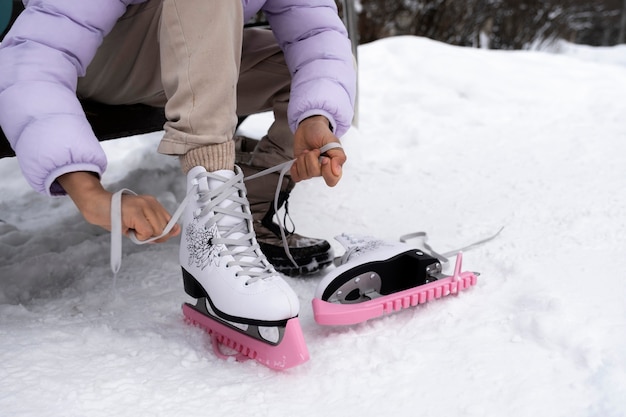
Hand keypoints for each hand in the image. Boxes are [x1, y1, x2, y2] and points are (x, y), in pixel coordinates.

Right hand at [57, 172, 180, 242]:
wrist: (95, 206)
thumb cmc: (115, 216)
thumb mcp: (139, 222)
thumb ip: (156, 228)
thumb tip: (176, 232)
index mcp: (153, 203)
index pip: (170, 221)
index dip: (163, 233)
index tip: (153, 236)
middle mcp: (151, 203)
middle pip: (165, 228)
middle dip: (153, 236)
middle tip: (138, 232)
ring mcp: (144, 206)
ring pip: (157, 231)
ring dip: (145, 236)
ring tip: (132, 229)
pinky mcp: (136, 212)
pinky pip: (147, 233)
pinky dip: (138, 237)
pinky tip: (129, 229)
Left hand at [291, 115, 346, 186]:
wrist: (309, 127)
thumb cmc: (322, 134)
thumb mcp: (333, 142)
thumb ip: (339, 157)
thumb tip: (337, 171)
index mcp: (333, 166)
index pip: (331, 180)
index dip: (326, 171)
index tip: (325, 158)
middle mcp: (322, 170)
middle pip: (315, 174)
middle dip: (311, 159)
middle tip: (314, 150)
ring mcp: (310, 170)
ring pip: (304, 174)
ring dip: (303, 159)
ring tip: (307, 151)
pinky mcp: (300, 169)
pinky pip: (296, 177)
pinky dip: (295, 168)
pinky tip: (298, 160)